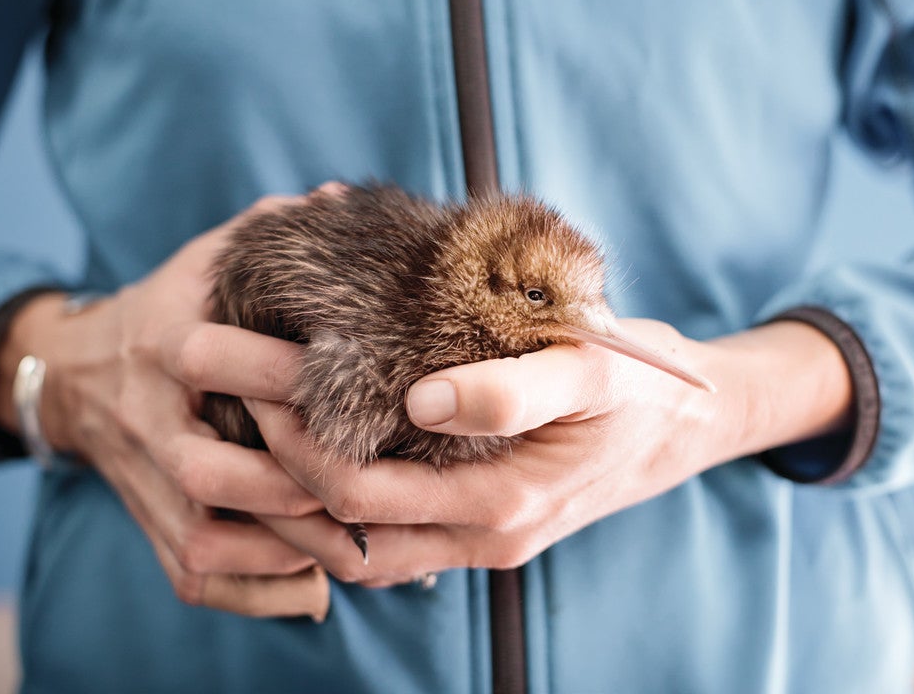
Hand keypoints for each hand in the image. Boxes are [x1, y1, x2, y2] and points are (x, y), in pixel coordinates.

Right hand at [0, 196, 327, 616]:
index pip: (214, 360)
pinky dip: (255, 591)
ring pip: (204, 537)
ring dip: (282, 547)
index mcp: (166, 343)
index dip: (283, 375)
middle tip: (369, 483)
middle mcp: (149, 419)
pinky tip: (313, 583)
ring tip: (357, 542)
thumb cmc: (167, 309)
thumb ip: (270, 229)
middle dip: (289, 483)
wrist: (74, 373)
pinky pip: (195, 575)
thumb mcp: (206, 260)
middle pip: (208, 471)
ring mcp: (144, 480)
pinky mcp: (149, 523)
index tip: (359, 381)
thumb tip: (343, 198)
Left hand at [245, 319, 852, 586]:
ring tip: (248, 427)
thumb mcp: (593, 370)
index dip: (293, 443)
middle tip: (225, 393)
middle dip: (271, 470)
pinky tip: (313, 450)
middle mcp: (480, 537)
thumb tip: (419, 399)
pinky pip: (390, 532)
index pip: (356, 492)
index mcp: (499, 506)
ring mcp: (477, 537)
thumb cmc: (643, 387)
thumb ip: (510, 389)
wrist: (688, 420)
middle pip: (339, 527)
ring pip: (357, 543)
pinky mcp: (478, 520)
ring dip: (297, 496)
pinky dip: (339, 503)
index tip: (251, 377)